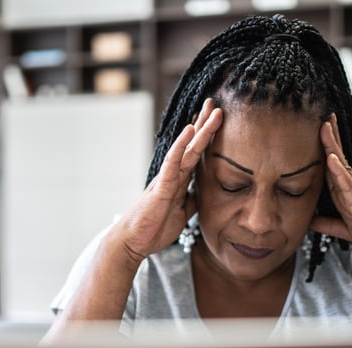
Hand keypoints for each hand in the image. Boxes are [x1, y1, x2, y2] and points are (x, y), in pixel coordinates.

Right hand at [115, 98, 222, 261]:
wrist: (134, 241)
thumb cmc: (154, 227)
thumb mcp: (183, 214)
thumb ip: (193, 200)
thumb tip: (204, 191)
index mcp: (180, 181)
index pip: (196, 154)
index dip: (206, 136)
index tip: (216, 118)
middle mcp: (174, 174)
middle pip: (193, 145)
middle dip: (205, 124)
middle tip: (215, 103)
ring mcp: (167, 178)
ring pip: (187, 149)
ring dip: (200, 129)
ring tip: (211, 110)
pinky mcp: (161, 187)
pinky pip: (173, 163)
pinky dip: (181, 146)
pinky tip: (189, 131)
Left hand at [310, 113, 351, 252]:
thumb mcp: (349, 231)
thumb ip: (330, 225)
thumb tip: (309, 221)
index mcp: (348, 196)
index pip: (332, 170)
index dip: (323, 153)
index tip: (318, 134)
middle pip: (337, 161)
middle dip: (328, 140)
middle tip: (322, 118)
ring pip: (342, 167)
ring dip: (332, 147)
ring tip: (325, 126)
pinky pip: (350, 187)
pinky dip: (339, 173)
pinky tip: (331, 159)